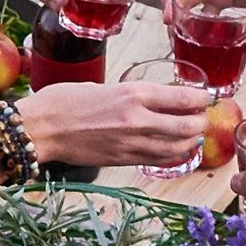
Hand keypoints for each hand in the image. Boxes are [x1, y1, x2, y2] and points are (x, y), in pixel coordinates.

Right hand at [2, 73, 208, 174]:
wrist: (41, 128)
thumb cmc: (64, 101)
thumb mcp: (103, 86)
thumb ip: (130, 94)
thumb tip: (148, 100)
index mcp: (134, 94)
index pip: (183, 99)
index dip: (201, 100)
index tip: (205, 98)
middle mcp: (138, 120)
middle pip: (187, 126)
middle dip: (200, 123)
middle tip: (202, 119)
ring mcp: (131, 143)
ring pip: (176, 147)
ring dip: (190, 142)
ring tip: (192, 136)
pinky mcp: (123, 160)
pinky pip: (158, 160)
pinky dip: (172, 156)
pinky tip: (175, 151)